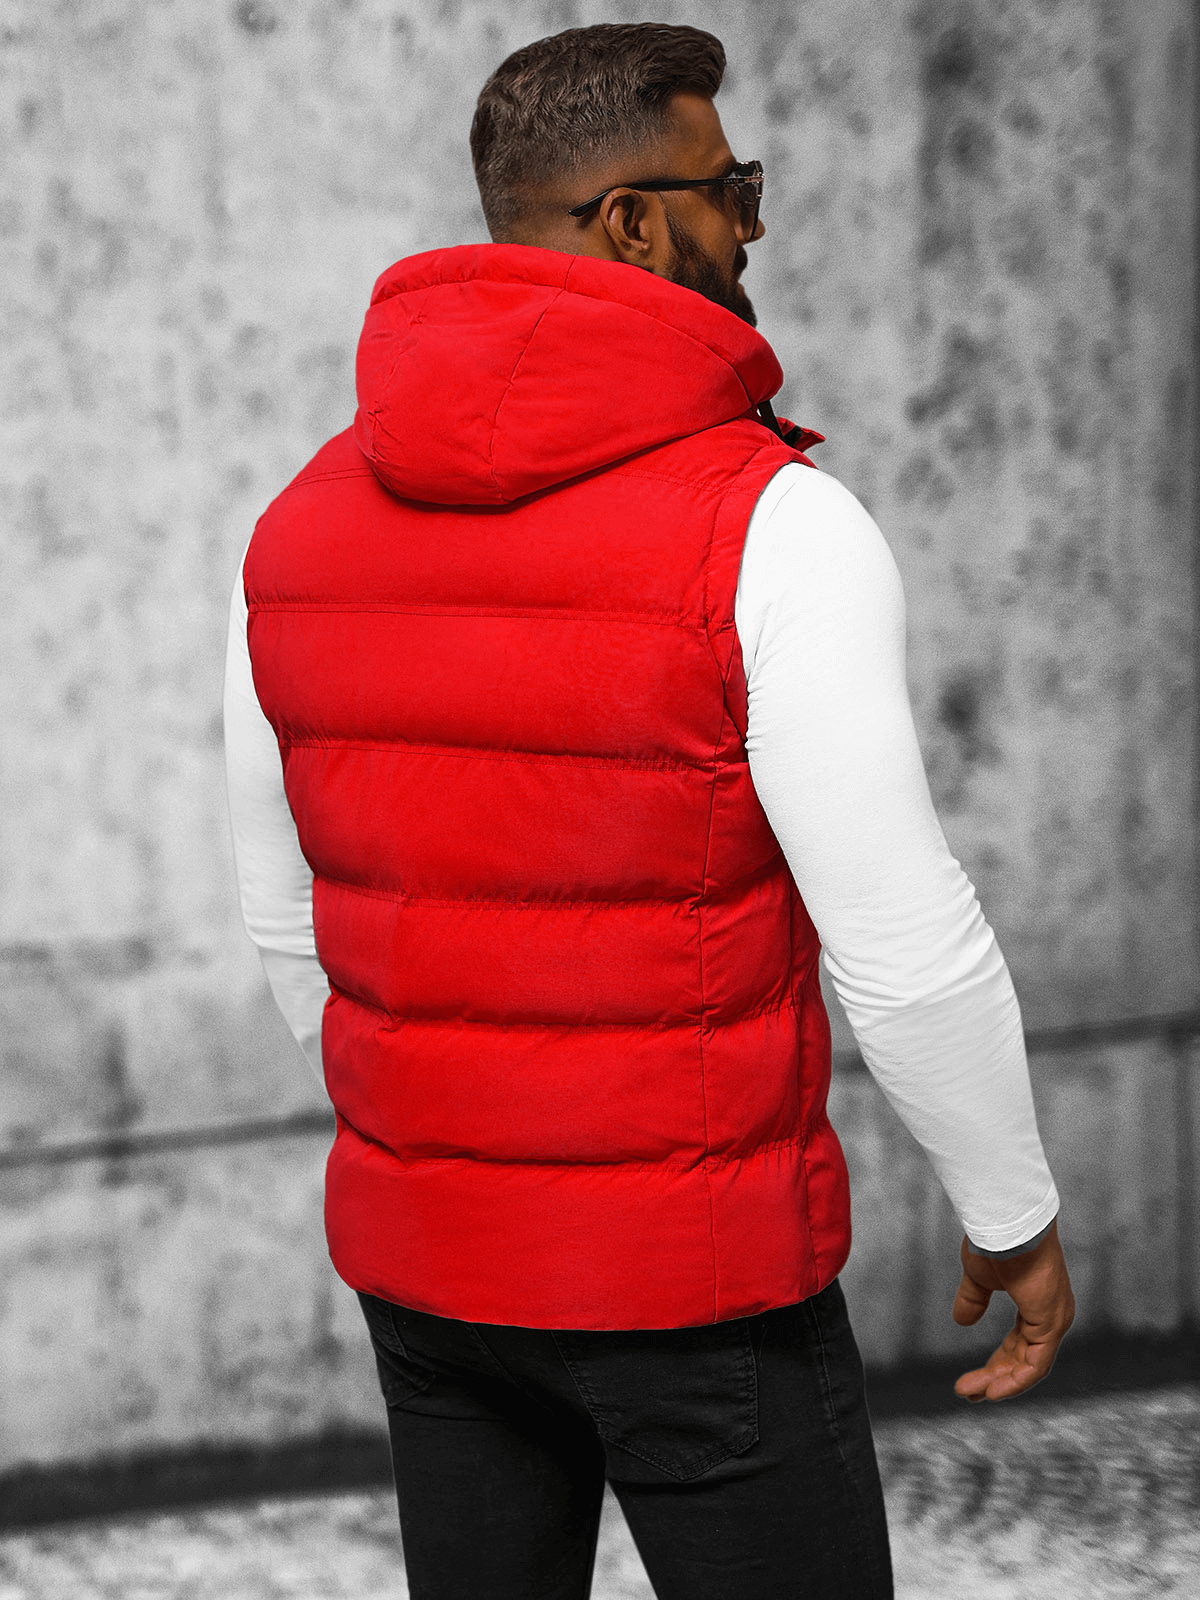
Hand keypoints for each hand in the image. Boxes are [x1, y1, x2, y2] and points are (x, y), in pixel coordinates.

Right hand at [951, 1218, 1074, 1401]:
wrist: (1006, 1225)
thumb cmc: (997, 1242)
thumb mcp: (979, 1276)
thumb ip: (974, 1300)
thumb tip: (961, 1321)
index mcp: (1038, 1303)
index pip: (1019, 1343)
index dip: (996, 1362)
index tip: (973, 1379)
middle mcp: (1051, 1315)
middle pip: (1023, 1358)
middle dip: (994, 1376)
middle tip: (968, 1391)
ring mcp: (1054, 1320)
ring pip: (1029, 1365)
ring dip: (1000, 1382)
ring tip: (971, 1394)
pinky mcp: (1051, 1324)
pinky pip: (1036, 1364)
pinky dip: (1015, 1381)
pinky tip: (993, 1391)